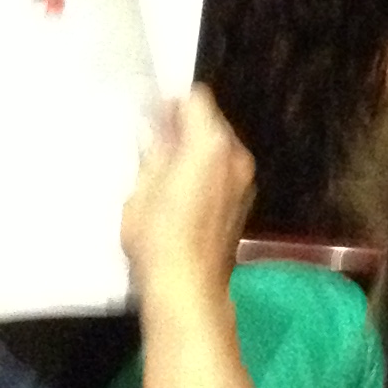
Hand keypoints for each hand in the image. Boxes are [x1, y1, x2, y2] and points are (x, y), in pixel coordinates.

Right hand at [123, 86, 254, 305]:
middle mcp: (236, 154)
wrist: (189, 288)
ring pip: (220, 148)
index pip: (197, 100)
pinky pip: (226, 172)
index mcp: (211, 143)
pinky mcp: (246, 200)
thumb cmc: (158, 237)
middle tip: (158, 148)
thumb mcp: (142, 189)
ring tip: (169, 177)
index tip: (155, 117)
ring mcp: (245, 178)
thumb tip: (162, 131)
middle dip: (186, 129)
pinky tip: (187, 198)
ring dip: (198, 152)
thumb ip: (156, 151)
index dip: (173, 104)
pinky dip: (209, 174)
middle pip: (212, 123)